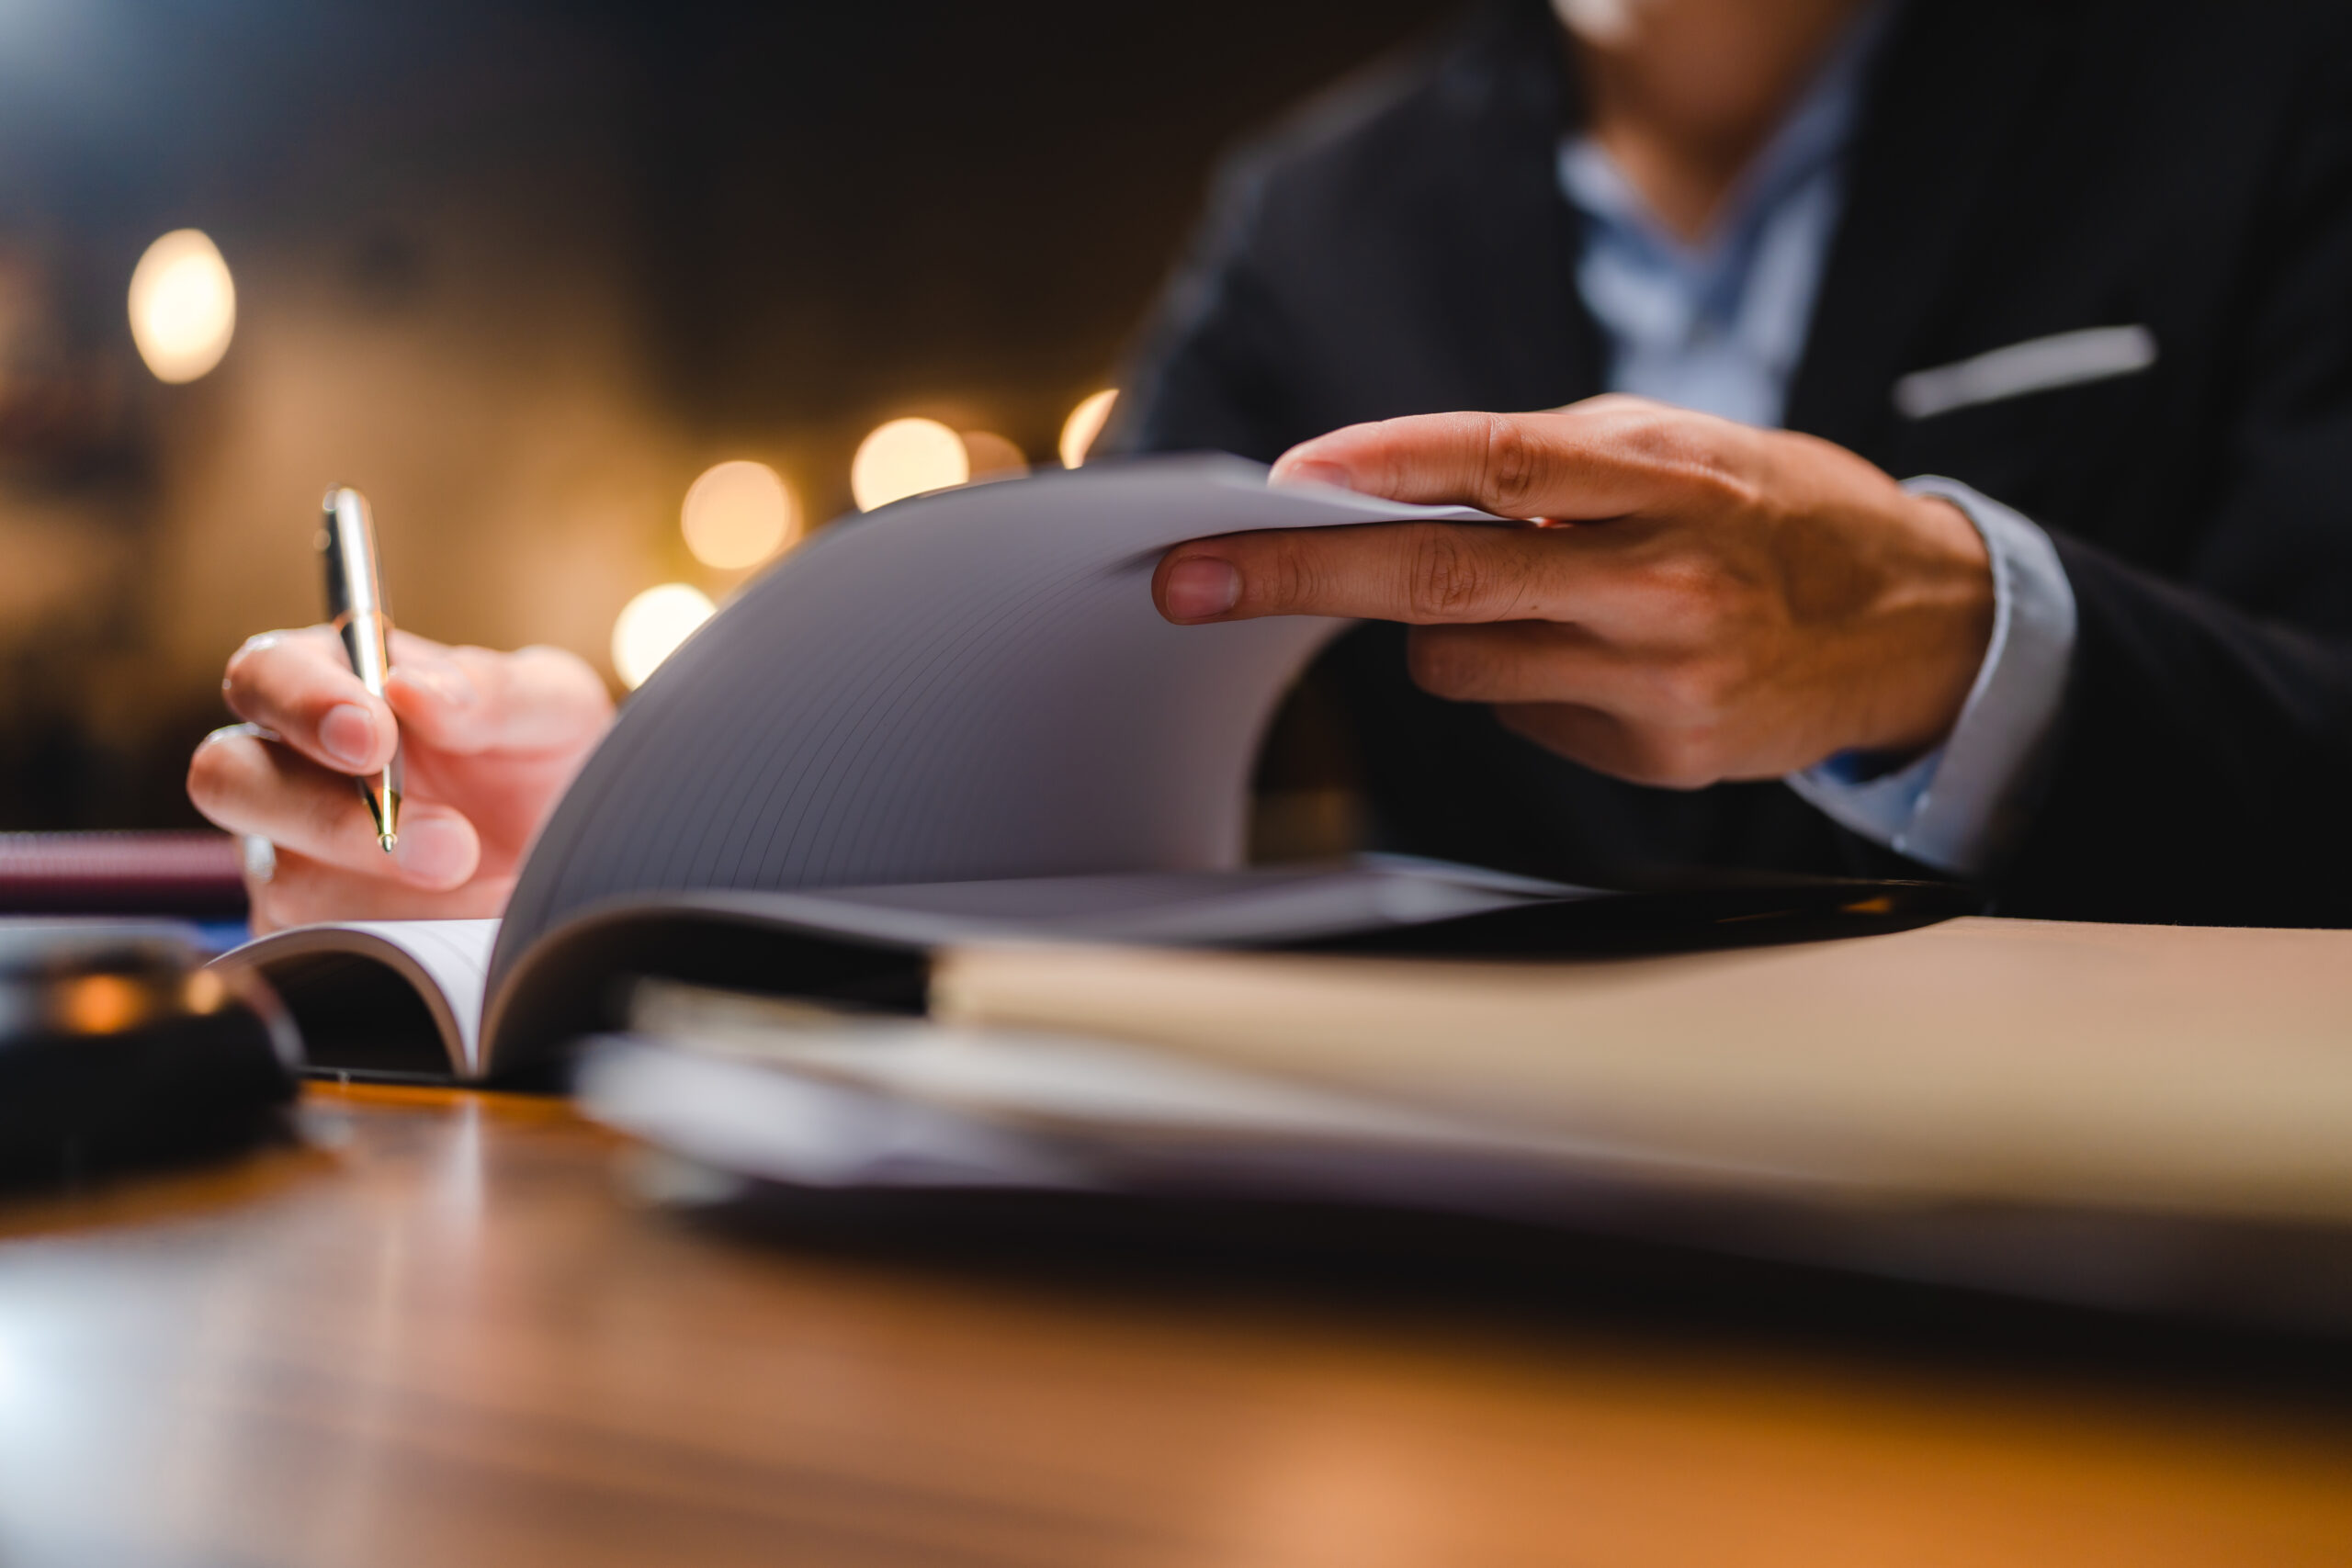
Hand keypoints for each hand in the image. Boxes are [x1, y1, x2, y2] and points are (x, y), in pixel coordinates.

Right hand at [188, 628, 612, 931]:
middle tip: (445, 846)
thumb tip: (412, 690)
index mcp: (330, 683)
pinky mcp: (312, 936)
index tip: (374, 737)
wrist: (576, 856)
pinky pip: (321, 951)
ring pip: (284, 879)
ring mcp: (290, 857)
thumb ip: (489, 691)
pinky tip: (466, 933)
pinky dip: (403, 946)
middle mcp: (287, 767)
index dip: (303, 704)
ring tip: (487, 890)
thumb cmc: (546, 761)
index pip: (266, 673)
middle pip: (230, 778)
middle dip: (332, 815)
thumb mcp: (550, 709)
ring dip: (393, 893)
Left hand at [1154, 398, 1994, 787]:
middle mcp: (1665, 586)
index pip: (1498, 463)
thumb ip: (1553, 463)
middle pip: (1443, 582)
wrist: (1919, 626)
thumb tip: (1388, 489)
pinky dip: (1525, 680)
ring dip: (1450, 627)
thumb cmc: (1780, 513)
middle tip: (1191, 575)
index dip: (1377, 467)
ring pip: (1460, 663)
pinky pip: (1521, 716)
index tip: (1276, 479)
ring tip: (1543, 597)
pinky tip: (1603, 657)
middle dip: (1299, 577)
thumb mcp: (1688, 448)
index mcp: (1672, 482)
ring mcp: (1661, 685)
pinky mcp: (1658, 760)